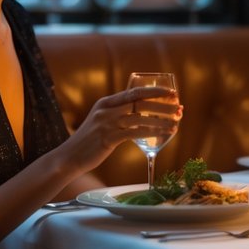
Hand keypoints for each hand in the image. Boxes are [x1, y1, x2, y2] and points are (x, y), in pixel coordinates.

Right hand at [59, 86, 182, 174]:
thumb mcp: (102, 121)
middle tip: (180, 108)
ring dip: (162, 120)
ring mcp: (106, 124)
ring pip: (141, 117)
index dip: (155, 91)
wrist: (69, 157)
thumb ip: (118, 113)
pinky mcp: (108, 139)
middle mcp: (106, 110)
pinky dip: (153, 132)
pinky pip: (135, 133)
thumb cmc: (89, 141)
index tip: (172, 92)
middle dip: (163, 105)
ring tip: (177, 123)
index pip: (135, 91)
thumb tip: (141, 110)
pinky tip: (165, 134)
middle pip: (140, 102)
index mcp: (106, 102)